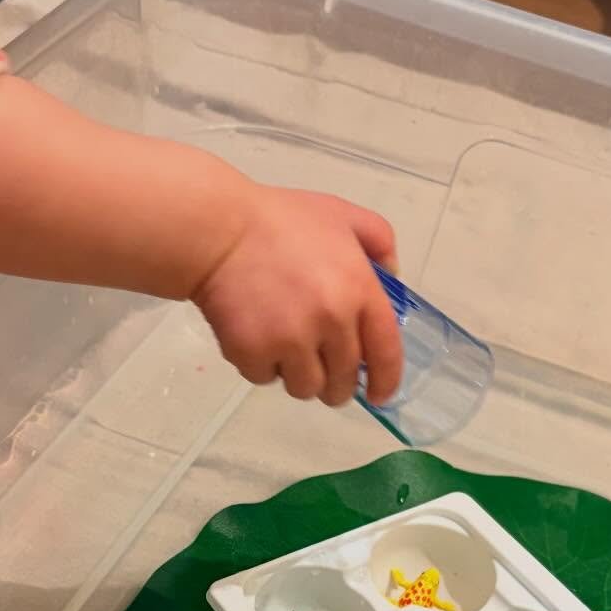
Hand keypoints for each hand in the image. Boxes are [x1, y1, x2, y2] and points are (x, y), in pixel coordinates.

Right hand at [192, 187, 402, 405]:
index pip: (385, 353)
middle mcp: (331, 321)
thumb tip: (392, 278)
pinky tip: (254, 334)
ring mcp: (291, 340)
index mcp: (359, 289)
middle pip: (343, 381)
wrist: (217, 230)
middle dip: (336, 384)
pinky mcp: (254, 353)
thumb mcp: (342, 215)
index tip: (380, 396)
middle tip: (323, 372)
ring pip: (305, 388)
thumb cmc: (280, 220)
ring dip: (298, 376)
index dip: (386, 382)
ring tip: (284, 347)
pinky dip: (261, 365)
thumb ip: (378, 240)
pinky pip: (265, 378)